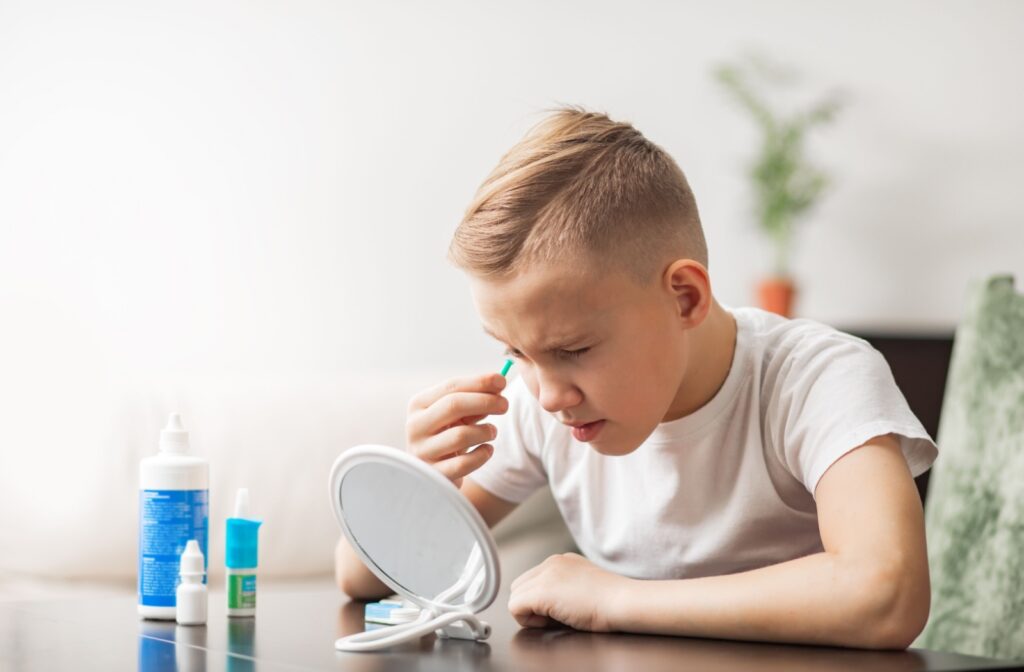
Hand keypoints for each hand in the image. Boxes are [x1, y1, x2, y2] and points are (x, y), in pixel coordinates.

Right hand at [406, 372, 508, 487]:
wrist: (434, 471)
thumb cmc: (448, 434)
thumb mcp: (457, 414)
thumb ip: (475, 398)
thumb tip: (498, 384)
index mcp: (419, 404)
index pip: (451, 387)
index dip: (479, 382)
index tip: (502, 380)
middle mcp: (415, 426)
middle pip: (453, 406)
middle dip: (485, 401)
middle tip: (505, 405)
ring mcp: (422, 451)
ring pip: (460, 435)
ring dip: (485, 431)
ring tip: (492, 431)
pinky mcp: (434, 474)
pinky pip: (464, 463)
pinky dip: (482, 454)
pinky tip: (487, 450)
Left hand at [508, 553, 629, 631]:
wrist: (622, 601)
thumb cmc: (612, 600)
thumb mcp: (584, 584)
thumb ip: (565, 585)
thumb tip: (550, 602)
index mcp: (561, 561)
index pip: (532, 579)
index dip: (539, 600)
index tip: (559, 609)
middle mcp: (551, 563)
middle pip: (520, 586)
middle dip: (530, 603)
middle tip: (554, 617)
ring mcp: (545, 575)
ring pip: (515, 596)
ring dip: (529, 612)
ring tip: (555, 619)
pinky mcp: (541, 592)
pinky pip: (515, 607)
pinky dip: (527, 620)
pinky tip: (550, 622)